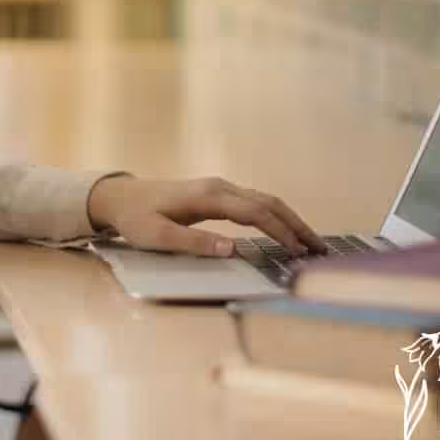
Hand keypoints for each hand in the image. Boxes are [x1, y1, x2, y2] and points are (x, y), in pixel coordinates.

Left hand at [86, 174, 327, 257]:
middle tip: (320, 248)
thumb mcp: (157, 236)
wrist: (120, 197)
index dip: (279, 231)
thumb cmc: (136, 218)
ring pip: (265, 200)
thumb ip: (193, 243)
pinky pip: (254, 202)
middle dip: (296, 224)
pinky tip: (285, 230)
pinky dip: (275, 215)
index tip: (298, 251)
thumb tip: (230, 249)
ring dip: (290, 219)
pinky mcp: (217, 194)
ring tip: (311, 241)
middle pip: (268, 202)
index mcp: (208, 197)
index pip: (255, 213)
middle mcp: (219, 188)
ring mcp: (219, 188)